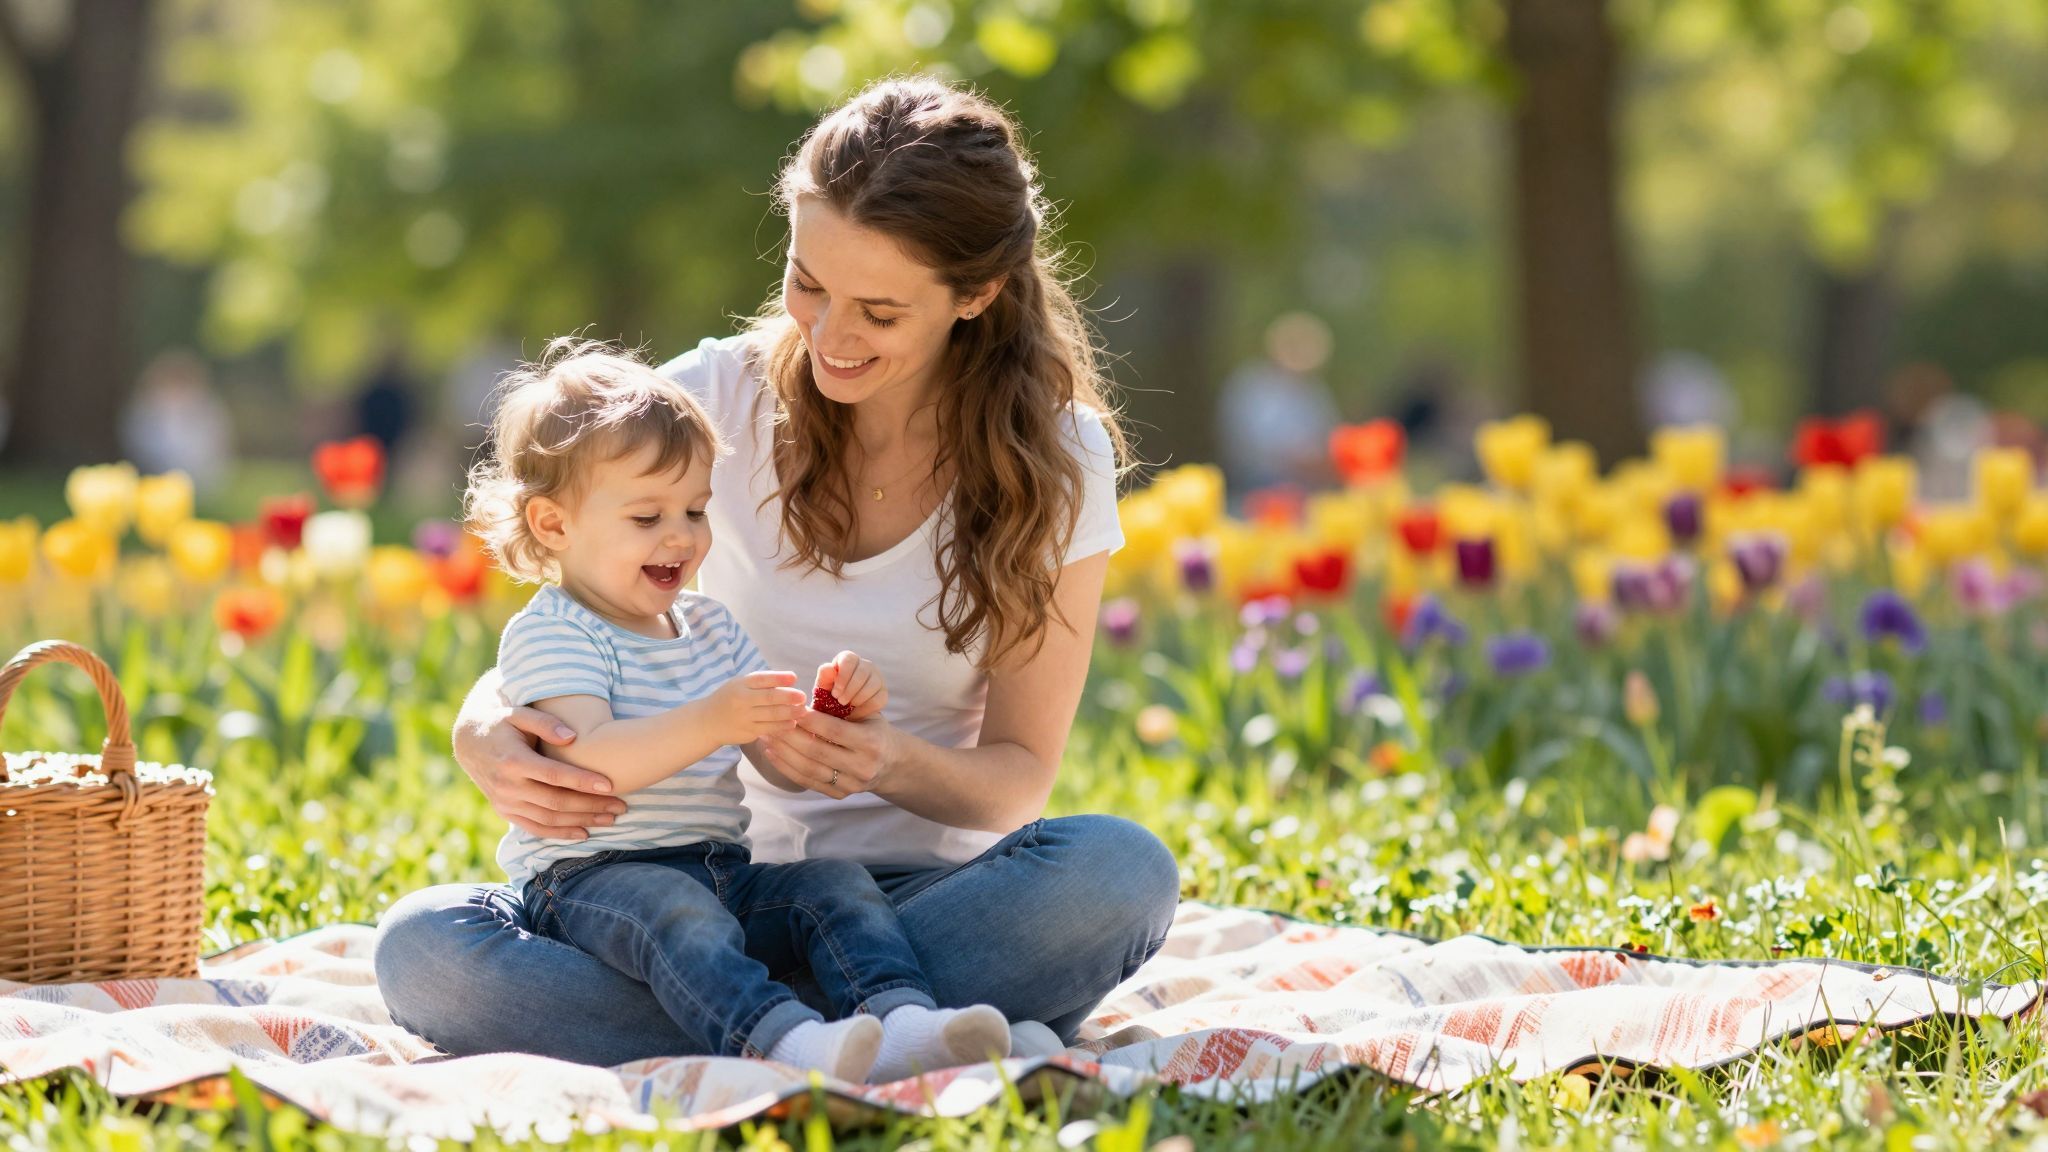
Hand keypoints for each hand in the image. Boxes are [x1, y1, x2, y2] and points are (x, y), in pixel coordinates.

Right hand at [454, 702, 626, 840]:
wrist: (469, 742)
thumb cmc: (501, 723)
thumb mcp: (518, 713)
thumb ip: (545, 722)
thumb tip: (572, 736)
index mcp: (513, 761)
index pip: (554, 775)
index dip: (582, 781)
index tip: (610, 784)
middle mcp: (508, 786)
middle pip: (556, 802)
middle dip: (591, 806)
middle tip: (621, 806)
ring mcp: (506, 802)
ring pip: (549, 819)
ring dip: (582, 821)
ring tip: (611, 820)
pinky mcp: (505, 812)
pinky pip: (535, 828)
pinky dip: (560, 834)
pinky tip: (584, 833)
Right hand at [709, 670, 807, 744]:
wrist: (707, 722)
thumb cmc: (730, 699)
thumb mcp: (740, 685)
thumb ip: (761, 683)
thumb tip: (790, 680)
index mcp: (740, 684)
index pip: (762, 679)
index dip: (779, 678)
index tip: (794, 678)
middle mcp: (741, 700)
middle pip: (769, 698)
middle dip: (788, 697)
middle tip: (803, 697)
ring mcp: (744, 718)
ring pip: (771, 715)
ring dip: (789, 713)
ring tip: (802, 711)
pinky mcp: (747, 733)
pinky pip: (768, 729)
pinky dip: (782, 726)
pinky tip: (792, 724)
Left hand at [755, 708, 900, 799]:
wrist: (891, 762)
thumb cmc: (873, 730)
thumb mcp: (866, 713)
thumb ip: (840, 704)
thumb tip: (804, 696)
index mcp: (871, 742)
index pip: (833, 731)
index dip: (809, 720)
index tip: (791, 708)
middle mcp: (863, 766)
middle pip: (817, 751)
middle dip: (790, 736)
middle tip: (771, 721)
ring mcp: (851, 785)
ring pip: (809, 769)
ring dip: (783, 753)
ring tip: (767, 737)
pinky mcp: (840, 795)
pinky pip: (807, 782)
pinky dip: (786, 768)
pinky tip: (773, 754)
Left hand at [815, 651, 887, 720]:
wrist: (841, 721)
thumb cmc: (828, 700)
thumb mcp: (822, 690)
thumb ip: (824, 678)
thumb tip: (829, 667)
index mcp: (847, 660)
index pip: (849, 659)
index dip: (843, 676)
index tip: (835, 693)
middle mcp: (864, 665)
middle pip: (862, 671)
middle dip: (850, 689)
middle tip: (840, 702)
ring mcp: (876, 678)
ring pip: (873, 683)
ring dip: (858, 698)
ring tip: (848, 706)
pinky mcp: (883, 692)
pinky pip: (879, 698)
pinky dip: (866, 708)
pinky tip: (857, 712)